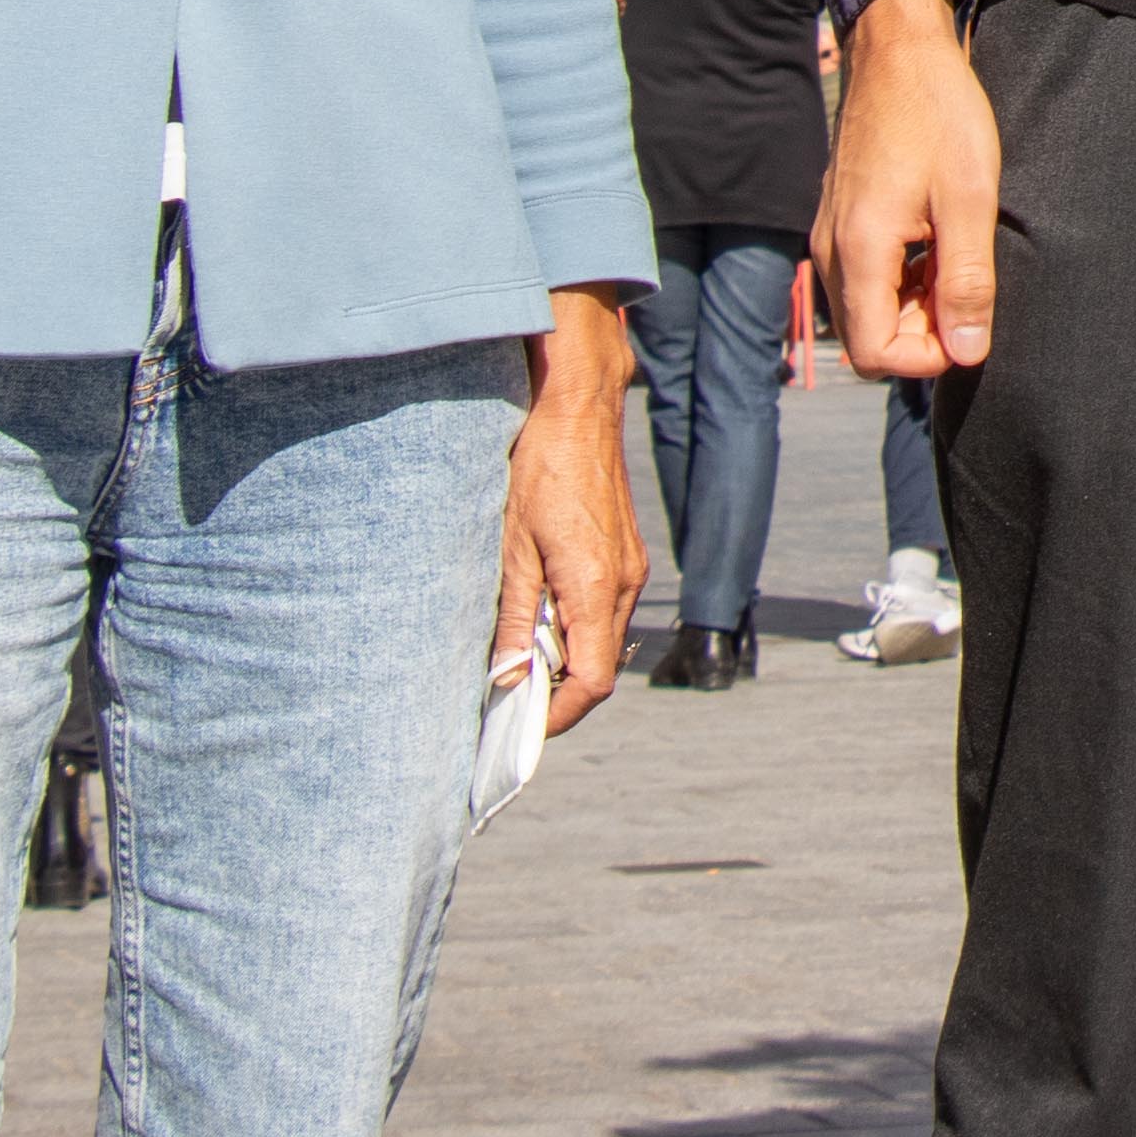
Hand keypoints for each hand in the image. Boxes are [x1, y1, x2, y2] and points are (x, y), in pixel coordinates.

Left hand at [497, 286, 641, 733]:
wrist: (579, 407)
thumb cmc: (541, 468)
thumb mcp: (511, 546)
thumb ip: (513, 617)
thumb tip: (506, 679)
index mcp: (597, 586)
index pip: (594, 682)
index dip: (558, 716)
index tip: (520, 729)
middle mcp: (624, 583)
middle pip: (600, 667)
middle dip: (556, 693)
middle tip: (505, 701)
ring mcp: (630, 569)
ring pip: (602, 639)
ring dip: (563, 659)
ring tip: (514, 658)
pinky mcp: (625, 555)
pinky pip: (604, 611)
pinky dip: (573, 628)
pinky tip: (536, 615)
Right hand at [820, 0, 997, 378]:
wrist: (899, 48)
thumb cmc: (938, 112)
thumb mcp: (969, 198)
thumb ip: (966, 281)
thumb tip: (967, 352)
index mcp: (859, 250)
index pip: (873, 354)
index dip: (926, 358)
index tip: (969, 322)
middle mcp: (832, 249)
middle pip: (866, 339)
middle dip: (921, 334)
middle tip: (969, 288)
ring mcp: (830, 232)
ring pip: (865, 309)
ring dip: (914, 306)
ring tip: (957, 259)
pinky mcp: (839, 217)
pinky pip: (863, 277)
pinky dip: (901, 279)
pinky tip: (937, 243)